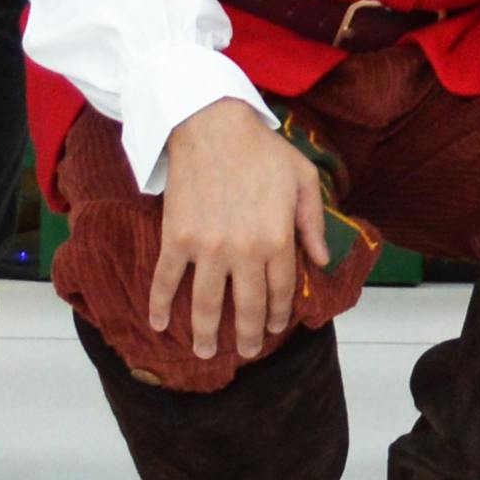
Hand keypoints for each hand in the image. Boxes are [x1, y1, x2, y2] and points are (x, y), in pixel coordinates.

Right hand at [149, 99, 333, 365]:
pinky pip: (166, 281)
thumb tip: (321, 260)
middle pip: (247, 307)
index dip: (278, 314)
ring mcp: (207, 248)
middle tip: (246, 352)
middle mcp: (244, 251)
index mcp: (277, 239)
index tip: (275, 328)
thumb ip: (313, 222)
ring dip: (205, 335)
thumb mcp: (303, 179)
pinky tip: (158, 324)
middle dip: (248, 336)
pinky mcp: (177, 239)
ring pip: (206, 305)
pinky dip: (159, 306)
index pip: (280, 291)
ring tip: (205, 353)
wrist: (212, 127)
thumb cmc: (263, 151)